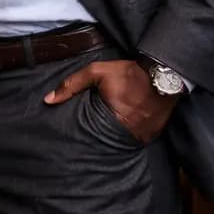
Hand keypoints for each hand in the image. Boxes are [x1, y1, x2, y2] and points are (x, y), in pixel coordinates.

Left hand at [43, 59, 178, 143]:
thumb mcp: (97, 72)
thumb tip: (48, 100)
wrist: (166, 74)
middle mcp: (129, 133)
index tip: (75, 131)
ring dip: (115, 136)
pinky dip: (129, 133)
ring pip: (122, 141)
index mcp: (112, 120)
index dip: (84, 132)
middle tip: (91, 132)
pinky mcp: (154, 134)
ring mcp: (143, 136)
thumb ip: (71, 85)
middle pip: (106, 140)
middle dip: (98, 136)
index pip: (90, 134)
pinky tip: (124, 127)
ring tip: (106, 131)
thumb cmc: (129, 73)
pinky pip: (136, 138)